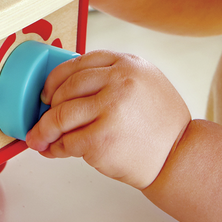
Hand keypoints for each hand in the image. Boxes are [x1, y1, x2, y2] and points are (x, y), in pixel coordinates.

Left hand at [25, 49, 190, 189]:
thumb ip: (112, 77)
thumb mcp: (145, 84)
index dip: (57, 78)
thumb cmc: (162, 125)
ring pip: (62, 115)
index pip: (79, 63)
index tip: (48, 91)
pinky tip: (55, 150)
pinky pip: (67, 141)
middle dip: (48, 106)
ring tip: (40, 137)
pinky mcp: (101, 139)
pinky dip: (57, 147)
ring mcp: (109, 109)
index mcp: (128, 64)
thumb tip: (67, 86)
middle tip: (42, 117)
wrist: (181, 158)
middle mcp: (119, 82)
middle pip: (66, 88)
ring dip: (45, 128)